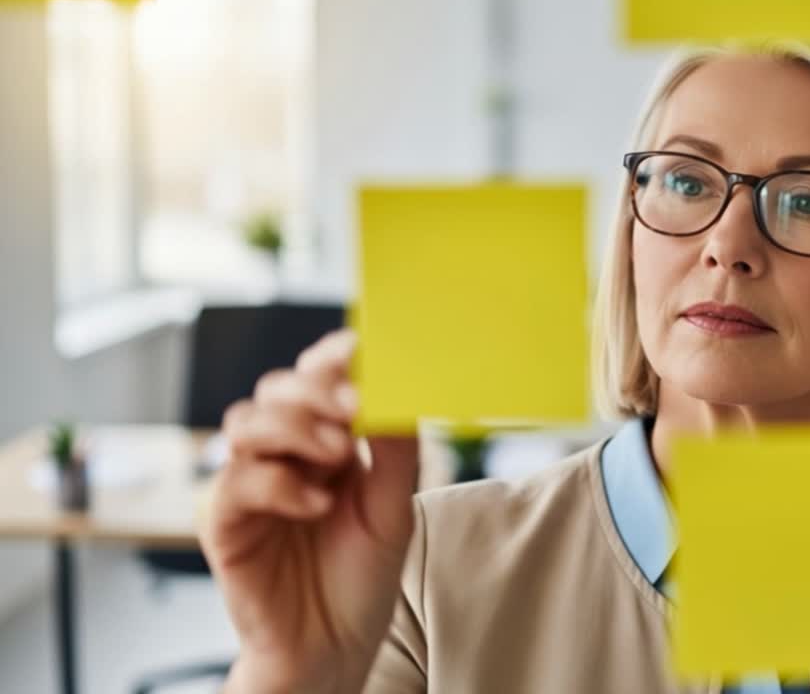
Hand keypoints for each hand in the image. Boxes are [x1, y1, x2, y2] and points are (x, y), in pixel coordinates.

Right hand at [201, 329, 418, 692]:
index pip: (318, 379)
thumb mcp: (393, 507)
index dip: (333, 358)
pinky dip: (279, 485)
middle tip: (352, 406)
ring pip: (248, 423)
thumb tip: (398, 392)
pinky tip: (316, 504)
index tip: (361, 348)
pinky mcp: (225, 522)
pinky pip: (237, 482)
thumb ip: (393, 451)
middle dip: (315, 389)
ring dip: (294, 429)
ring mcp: (250, 483)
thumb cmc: (360, 574)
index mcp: (326, 439)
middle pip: (278, 390)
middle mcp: (283, 453)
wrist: (333, 646)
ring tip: (337, 456)